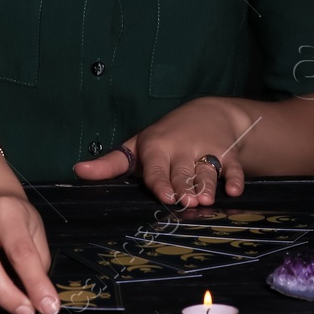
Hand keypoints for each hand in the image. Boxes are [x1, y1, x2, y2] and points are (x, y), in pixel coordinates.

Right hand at [0, 189, 60, 313]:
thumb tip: (38, 299)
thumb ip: (38, 263)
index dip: (35, 282)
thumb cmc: (14, 219)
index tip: (48, 306)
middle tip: (25, 312)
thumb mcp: (35, 230)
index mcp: (5, 212)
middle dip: (5, 295)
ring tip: (4, 306)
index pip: (19, 250)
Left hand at [71, 96, 252, 207]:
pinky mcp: (229, 154)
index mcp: (157, 148)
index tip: (164, 196)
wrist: (209, 112)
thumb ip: (111, 164)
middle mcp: (182, 149)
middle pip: (182, 173)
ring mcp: (207, 151)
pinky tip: (235, 190)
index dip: (161, 182)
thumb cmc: (166, 137)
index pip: (157, 169)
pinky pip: (233, 168)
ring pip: (207, 172)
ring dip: (207, 185)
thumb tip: (77, 171)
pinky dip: (236, 178)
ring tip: (206, 198)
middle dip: (184, 187)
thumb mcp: (138, 146)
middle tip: (186, 201)